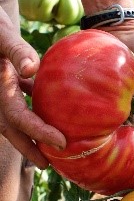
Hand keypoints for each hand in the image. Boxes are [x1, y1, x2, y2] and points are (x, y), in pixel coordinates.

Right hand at [0, 8, 65, 168]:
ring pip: (14, 119)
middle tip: (49, 165)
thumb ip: (17, 51)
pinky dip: (32, 112)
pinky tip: (50, 112)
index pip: (18, 118)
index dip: (38, 133)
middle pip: (12, 128)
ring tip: (50, 147)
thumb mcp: (3, 35)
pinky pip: (18, 103)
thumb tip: (33, 69)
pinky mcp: (5, 83)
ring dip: (30, 134)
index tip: (61, 143)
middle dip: (29, 148)